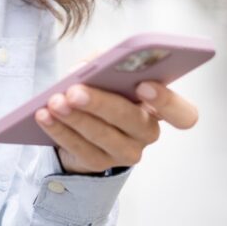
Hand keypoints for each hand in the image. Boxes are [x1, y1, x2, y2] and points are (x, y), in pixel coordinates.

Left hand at [34, 81, 198, 174]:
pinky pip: (80, 149)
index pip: (183, 114)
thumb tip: (83, 69)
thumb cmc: (102, 88)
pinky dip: (59, 130)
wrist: (84, 124)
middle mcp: (148, 131)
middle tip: (75, 91)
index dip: (167, 101)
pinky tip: (43, 116)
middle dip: (101, 104)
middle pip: (133, 121)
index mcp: (158, 105)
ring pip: (103, 136)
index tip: (143, 85)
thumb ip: (101, 61)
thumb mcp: (105, 70)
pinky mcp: (100, 163)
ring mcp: (126, 152)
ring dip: (75, 118)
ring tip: (54, 102)